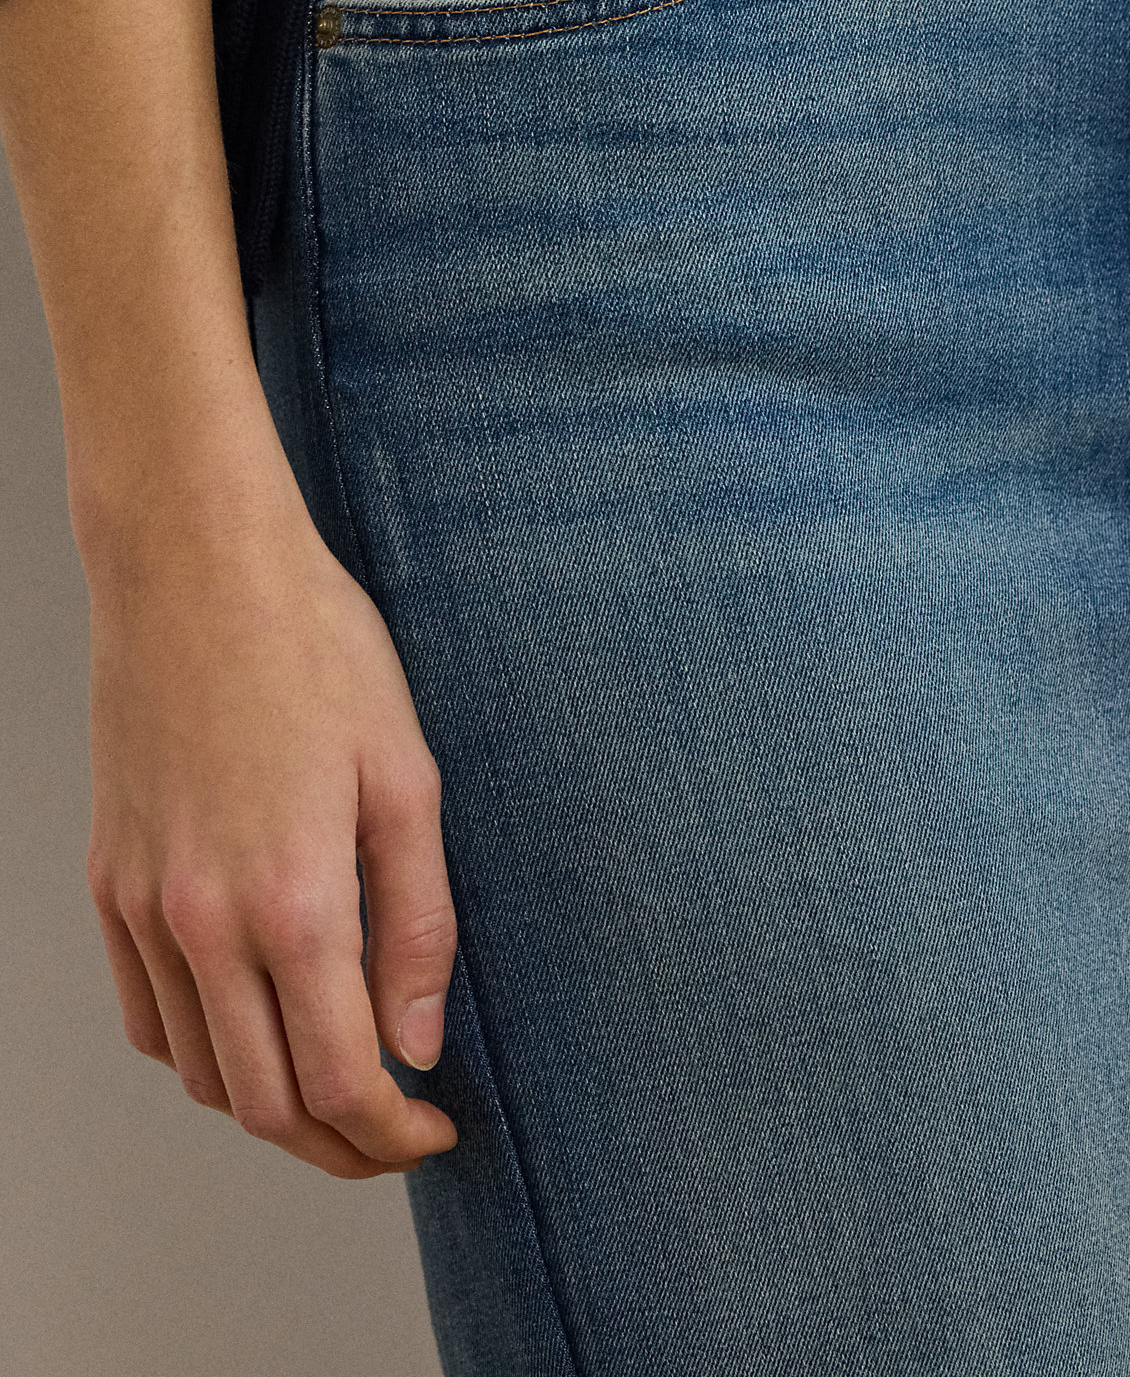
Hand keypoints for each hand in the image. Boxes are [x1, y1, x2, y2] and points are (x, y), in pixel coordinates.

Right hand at [84, 490, 458, 1179]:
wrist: (196, 568)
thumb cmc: (315, 650)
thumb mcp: (405, 776)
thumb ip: (417, 921)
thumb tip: (418, 1040)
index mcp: (292, 901)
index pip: (340, 1082)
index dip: (394, 1132)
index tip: (435, 1127)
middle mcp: (203, 923)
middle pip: (265, 1105)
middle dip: (340, 1144)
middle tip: (395, 1131)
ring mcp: (143, 907)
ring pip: (199, 1073)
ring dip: (270, 1107)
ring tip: (335, 1082)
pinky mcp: (109, 882)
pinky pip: (145, 1015)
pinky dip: (200, 1053)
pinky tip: (252, 1027)